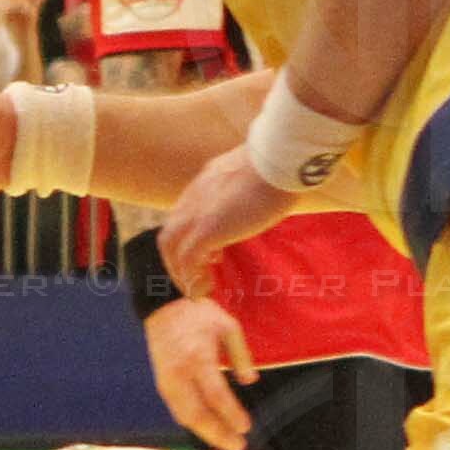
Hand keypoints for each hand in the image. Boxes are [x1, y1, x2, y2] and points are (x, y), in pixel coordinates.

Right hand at [142, 293, 257, 449]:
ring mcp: (166, 380)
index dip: (231, 414)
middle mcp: (179, 374)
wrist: (162, 305)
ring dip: (204, 432)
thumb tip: (249, 381)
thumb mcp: (228, 326)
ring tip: (223, 441)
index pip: (215, 395)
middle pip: (196, 413)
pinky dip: (192, 422)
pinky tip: (206, 428)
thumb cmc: (199, 314)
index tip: (246, 427)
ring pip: (183, 415)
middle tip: (236, 445)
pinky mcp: (161, 382)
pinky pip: (176, 409)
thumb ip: (241, 356)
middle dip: (217, 433)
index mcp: (198, 358)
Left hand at [154, 138, 296, 292]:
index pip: (184, 216)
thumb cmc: (279, 165)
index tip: (210, 255)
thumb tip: (266, 197)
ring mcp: (196, 213)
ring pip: (170, 247)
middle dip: (177, 260)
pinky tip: (203, 289)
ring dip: (180, 271)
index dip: (190, 237)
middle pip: (170, 233)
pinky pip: (188, 259)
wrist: (279, 159)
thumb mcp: (255, 177)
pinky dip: (190, 276)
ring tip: (196, 290)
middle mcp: (193, 198)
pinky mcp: (207, 229)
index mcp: (204, 184)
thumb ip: (248, 188)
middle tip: (194, 279)